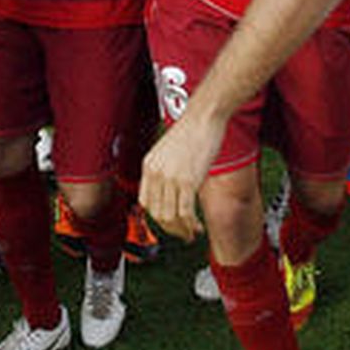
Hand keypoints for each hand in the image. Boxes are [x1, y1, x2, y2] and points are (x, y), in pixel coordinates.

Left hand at [139, 110, 225, 241]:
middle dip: (171, 229)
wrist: (204, 116)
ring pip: (169, 217)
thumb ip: (166, 169)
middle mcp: (156, 173)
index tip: (169, 223)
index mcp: (148, 165)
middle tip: (184, 234)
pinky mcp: (188, 181)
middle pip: (156, 213)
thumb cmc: (192, 130)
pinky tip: (197, 227)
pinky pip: (185, 212)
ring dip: (181, 230)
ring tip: (192, 233)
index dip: (156, 217)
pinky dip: (190, 225)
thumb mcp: (168, 150)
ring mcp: (171, 178)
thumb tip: (172, 190)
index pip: (145, 202)